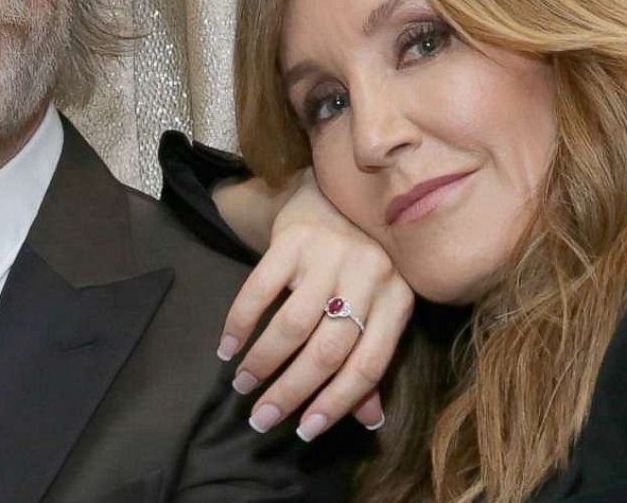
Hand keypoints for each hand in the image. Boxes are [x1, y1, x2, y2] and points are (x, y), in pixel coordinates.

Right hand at [216, 170, 412, 441]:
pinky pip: (260, 288)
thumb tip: (368, 421)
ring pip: (294, 324)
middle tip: (261, 419)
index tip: (304, 431)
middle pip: (328, 349)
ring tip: (243, 385)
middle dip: (291, 391)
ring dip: (263, 362)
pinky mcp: (294, 237)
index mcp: (398, 300)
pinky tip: (228, 348)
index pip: (368, 364)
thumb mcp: (377, 309)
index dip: (337, 403)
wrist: (335, 195)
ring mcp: (331, 254)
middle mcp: (370, 275)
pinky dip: (241, 322)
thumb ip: (371, 363)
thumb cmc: (359, 266)